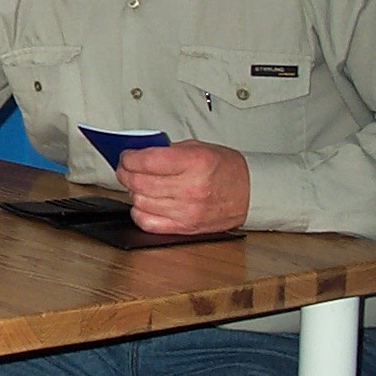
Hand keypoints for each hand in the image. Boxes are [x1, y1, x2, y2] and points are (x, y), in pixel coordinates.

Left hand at [116, 140, 248, 233]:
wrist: (250, 192)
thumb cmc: (226, 169)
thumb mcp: (198, 148)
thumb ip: (167, 151)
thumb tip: (138, 154)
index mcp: (195, 163)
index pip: (147, 161)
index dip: (129, 158)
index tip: (126, 156)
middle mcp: (191, 188)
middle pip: (140, 182)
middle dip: (125, 173)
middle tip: (125, 169)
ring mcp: (187, 211)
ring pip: (141, 202)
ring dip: (133, 192)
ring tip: (137, 184)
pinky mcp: (185, 227)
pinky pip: (149, 223)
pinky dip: (140, 213)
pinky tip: (143, 204)